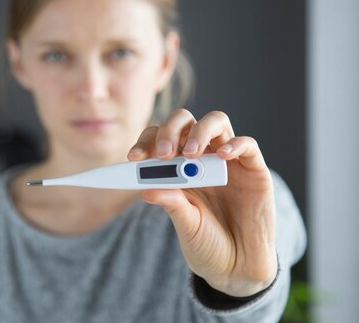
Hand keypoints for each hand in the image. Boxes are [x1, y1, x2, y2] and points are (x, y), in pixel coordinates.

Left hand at [128, 109, 276, 296]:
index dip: (146, 142)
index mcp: (178, 168)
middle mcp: (202, 158)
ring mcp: (228, 161)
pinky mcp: (254, 169)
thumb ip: (171, 204)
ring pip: (216, 121)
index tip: (134, 157)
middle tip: (163, 154)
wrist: (238, 267)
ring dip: (199, 132)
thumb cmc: (207, 243)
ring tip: (190, 154)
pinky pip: (248, 144)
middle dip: (170, 130)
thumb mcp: (185, 225)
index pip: (159, 140)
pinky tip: (223, 156)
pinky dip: (235, 144)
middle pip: (185, 122)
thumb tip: (146, 190)